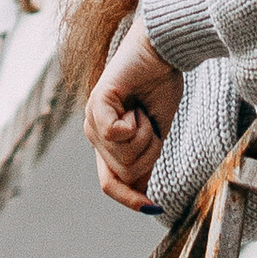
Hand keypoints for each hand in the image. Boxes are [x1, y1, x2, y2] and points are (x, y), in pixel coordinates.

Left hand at [86, 21, 178, 214]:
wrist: (163, 49)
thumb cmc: (160, 85)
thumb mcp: (156, 133)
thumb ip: (146, 160)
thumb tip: (144, 196)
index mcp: (107, 142)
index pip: (110, 184)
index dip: (130, 200)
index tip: (154, 208)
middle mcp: (94, 132)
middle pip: (125, 172)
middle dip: (149, 152)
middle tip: (151, 123)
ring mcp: (92, 118)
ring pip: (124, 156)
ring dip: (146, 136)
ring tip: (142, 109)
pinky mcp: (97, 103)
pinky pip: (115, 135)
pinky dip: (136, 125)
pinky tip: (135, 105)